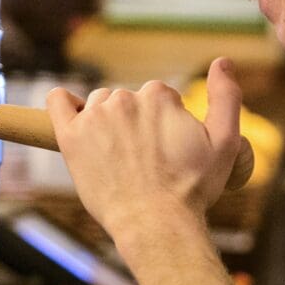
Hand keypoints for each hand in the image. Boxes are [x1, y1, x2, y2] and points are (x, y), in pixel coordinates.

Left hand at [45, 58, 244, 240]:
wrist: (156, 223)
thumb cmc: (191, 188)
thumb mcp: (225, 142)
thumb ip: (227, 97)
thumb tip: (223, 62)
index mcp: (159, 95)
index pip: (156, 97)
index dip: (162, 121)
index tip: (164, 146)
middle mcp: (124, 99)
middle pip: (126, 100)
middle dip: (134, 122)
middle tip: (142, 156)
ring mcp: (94, 117)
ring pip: (97, 104)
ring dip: (105, 121)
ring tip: (117, 154)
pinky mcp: (70, 136)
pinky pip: (57, 101)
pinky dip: (63, 102)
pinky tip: (72, 115)